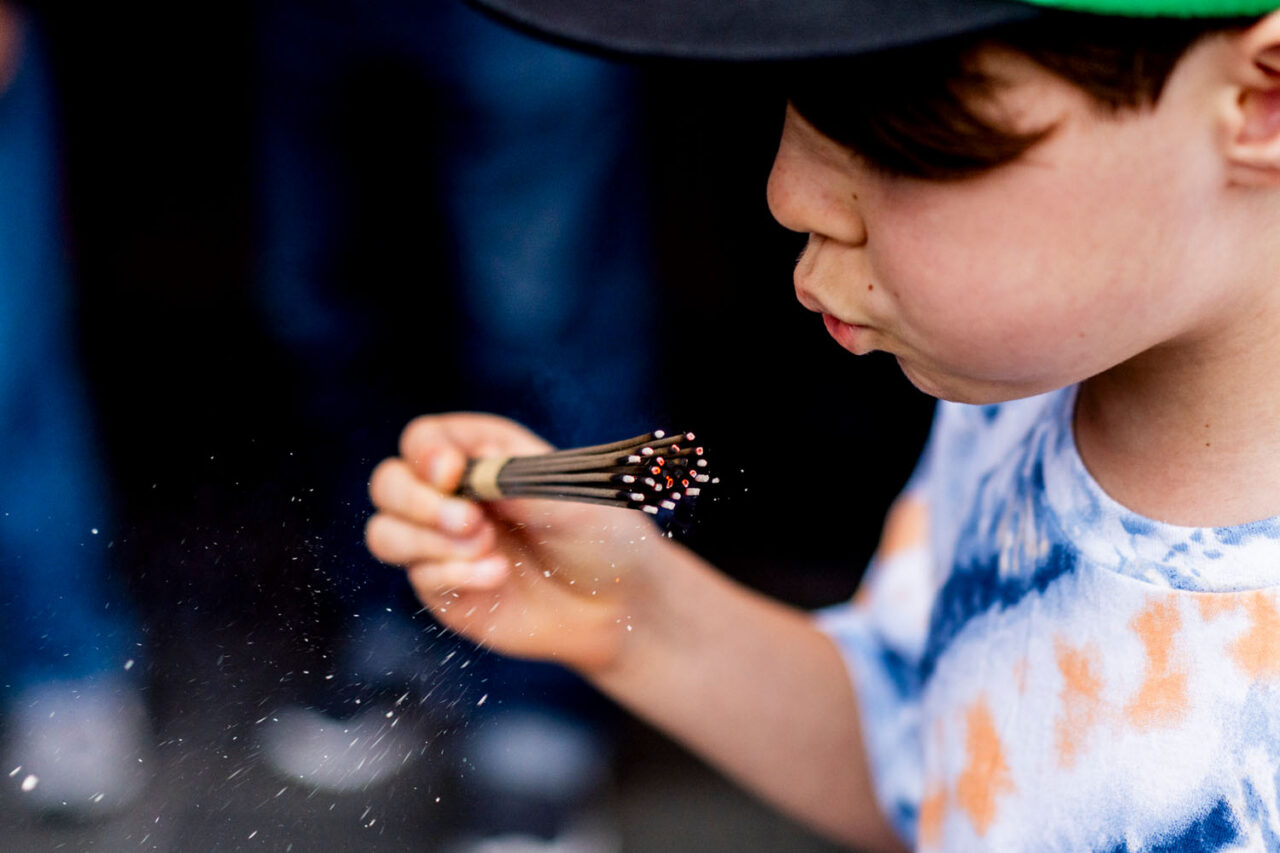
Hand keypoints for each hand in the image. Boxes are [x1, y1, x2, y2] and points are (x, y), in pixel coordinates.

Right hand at [365, 413, 663, 672]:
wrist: (618, 605)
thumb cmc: (600, 537)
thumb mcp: (570, 500)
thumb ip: (518, 480)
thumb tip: (476, 458)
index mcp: (482, 454)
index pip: (423, 439)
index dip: (426, 453)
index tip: (451, 473)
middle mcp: (452, 494)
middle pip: (388, 483)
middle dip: (417, 502)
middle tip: (468, 521)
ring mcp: (442, 543)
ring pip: (386, 533)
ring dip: (427, 542)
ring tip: (486, 550)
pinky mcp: (445, 588)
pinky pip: (419, 578)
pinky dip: (454, 576)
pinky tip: (497, 578)